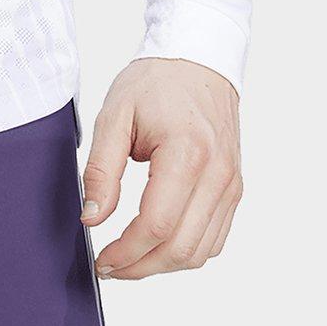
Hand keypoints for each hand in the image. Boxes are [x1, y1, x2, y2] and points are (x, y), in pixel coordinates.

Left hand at [79, 57, 242, 278]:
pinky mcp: (234, 188)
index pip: (157, 225)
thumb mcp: (114, 116)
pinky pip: (214, 238)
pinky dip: (186, 251)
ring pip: (201, 252)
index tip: (102, 260)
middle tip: (110, 266)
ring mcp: (231, 184)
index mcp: (187, 153)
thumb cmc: (156, 82)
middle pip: (181, 248)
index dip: (126, 252)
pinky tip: (158, 244)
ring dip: (163, 265)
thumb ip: (101, 170)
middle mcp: (218, 174)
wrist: (198, 59)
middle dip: (141, 267)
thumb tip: (92, 217)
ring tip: (130, 259)